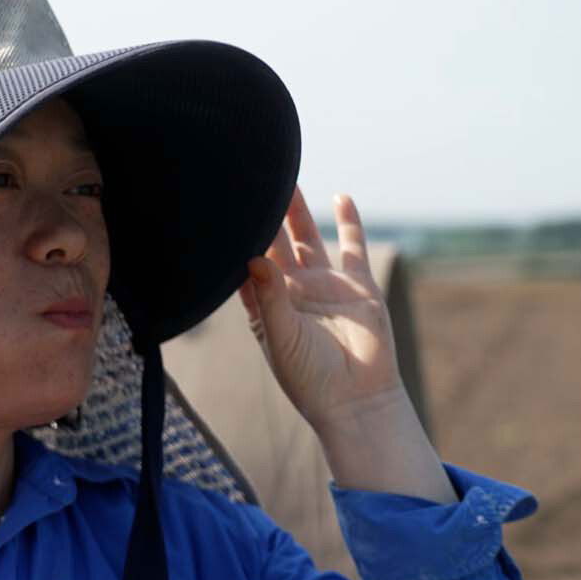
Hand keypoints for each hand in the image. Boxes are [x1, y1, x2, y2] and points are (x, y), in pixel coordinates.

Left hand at [237, 185, 403, 434]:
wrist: (356, 400)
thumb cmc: (310, 378)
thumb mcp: (282, 337)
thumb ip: (270, 297)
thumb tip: (253, 259)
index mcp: (266, 305)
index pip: (245, 263)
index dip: (235, 239)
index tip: (223, 208)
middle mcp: (293, 291)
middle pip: (274, 242)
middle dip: (264, 214)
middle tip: (249, 180)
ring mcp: (325, 286)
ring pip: (308, 238)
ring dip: (298, 212)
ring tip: (287, 179)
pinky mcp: (358, 286)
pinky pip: (352, 247)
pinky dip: (348, 223)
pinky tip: (340, 197)